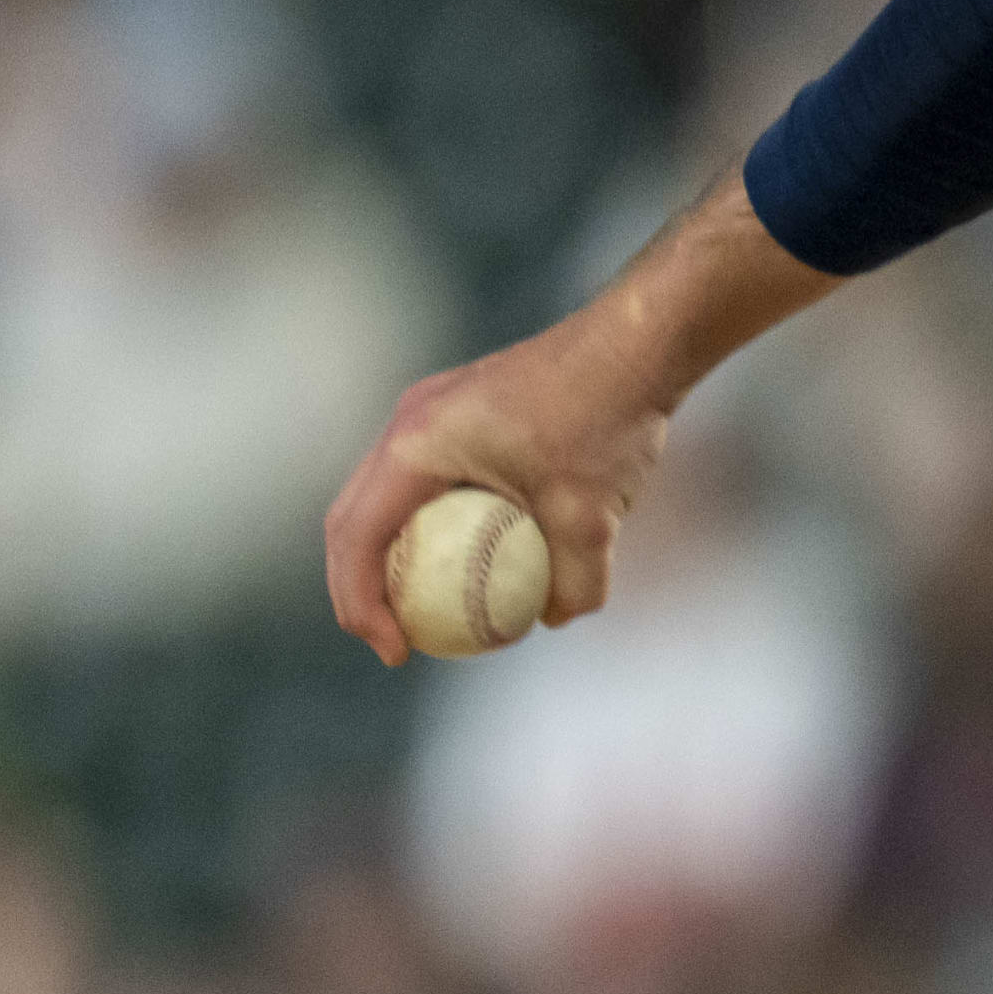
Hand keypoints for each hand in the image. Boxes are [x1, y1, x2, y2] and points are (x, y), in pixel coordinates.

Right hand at [322, 315, 670, 664]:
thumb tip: (551, 619)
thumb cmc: (610, 419)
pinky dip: (427, 521)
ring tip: (424, 607)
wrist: (639, 340)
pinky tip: (473, 556)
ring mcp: (431, 408)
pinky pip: (422, 477)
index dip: (361, 606)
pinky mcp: (459, 407)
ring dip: (388, 552)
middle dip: (359, 587)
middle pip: (353, 517)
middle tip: (396, 640)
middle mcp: (411, 420)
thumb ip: (572, 582)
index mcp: (418, 443)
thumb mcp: (595, 518)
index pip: (357, 537)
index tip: (398, 653)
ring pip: (383, 495)